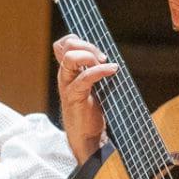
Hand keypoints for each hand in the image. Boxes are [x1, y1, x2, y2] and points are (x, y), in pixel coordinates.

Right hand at [52, 33, 117, 161]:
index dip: (81, 40)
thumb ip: (97, 71)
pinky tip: (112, 70)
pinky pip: (85, 77)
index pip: (65, 43)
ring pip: (70, 57)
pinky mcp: (74, 96)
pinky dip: (100, 70)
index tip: (98, 52)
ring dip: (90, 55)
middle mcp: (65, 75)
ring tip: (105, 64)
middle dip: (88, 45)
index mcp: (69, 70)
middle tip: (103, 57)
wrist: (88, 137)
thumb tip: (113, 57)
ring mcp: (67, 85)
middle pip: (67, 45)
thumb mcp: (94, 86)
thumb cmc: (93, 112)